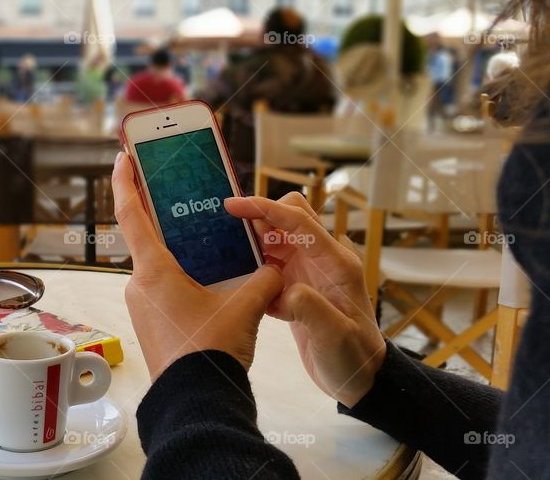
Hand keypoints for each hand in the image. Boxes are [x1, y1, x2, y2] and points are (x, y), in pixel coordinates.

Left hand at [111, 152, 283, 379]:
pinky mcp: (151, 324)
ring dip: (180, 253)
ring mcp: (142, 306)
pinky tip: (210, 279)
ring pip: (159, 267)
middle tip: (185, 198)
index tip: (122, 157)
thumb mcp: (245, 308)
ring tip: (210, 241)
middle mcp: (139, 284)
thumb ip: (263, 279)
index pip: (131, 214)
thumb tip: (276, 268)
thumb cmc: (210, 353)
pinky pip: (163, 289)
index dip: (125, 181)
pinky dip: (182, 277)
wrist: (195, 403)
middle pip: (148, 240)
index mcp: (153, 270)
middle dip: (167, 219)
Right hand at [224, 193, 386, 406]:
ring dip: (253, 242)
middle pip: (288, 218)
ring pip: (276, 240)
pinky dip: (254, 267)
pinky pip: (270, 266)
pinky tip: (238, 281)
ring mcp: (308, 273)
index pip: (297, 221)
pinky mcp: (295, 289)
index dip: (264, 208)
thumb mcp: (334, 335)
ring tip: (225, 253)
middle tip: (230, 233)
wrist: (360, 380)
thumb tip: (285, 289)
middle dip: (259, 217)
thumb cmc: (353, 357)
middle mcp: (321, 260)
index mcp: (334, 262)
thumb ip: (311, 308)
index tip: (232, 205)